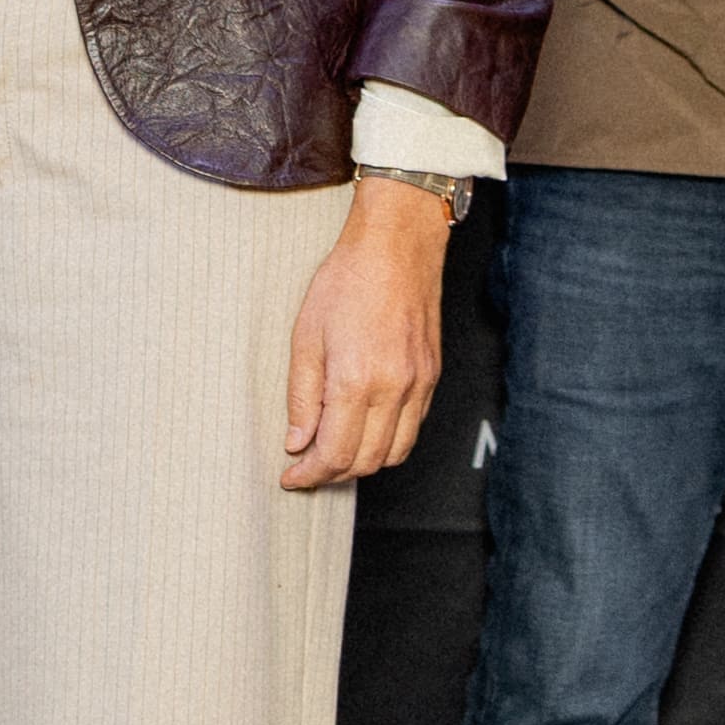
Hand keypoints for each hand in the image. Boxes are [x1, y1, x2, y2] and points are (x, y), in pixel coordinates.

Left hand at [283, 178, 457, 490]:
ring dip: (363, 462)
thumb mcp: (305, 337)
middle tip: (308, 466)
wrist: (395, 247)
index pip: (335, 454)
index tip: (293, 477)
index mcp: (357, 381)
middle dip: (333, 473)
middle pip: (366, 461)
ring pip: (394, 452)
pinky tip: (365, 428)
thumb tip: (298, 442)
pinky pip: (413, 428)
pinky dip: (388, 441)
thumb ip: (302, 397)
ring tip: (334, 450)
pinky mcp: (432, 377)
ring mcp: (419, 385)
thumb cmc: (348, 281)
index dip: (310, 475)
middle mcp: (394, 389)